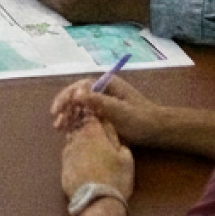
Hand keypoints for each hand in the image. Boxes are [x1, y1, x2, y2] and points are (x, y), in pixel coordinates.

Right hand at [51, 75, 165, 145]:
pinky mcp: (103, 116)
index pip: (79, 86)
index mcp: (106, 83)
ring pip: (79, 107)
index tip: (58, 110)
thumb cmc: (140, 118)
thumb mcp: (118, 109)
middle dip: (64, 108)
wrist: (158, 131)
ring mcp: (102, 103)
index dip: (66, 97)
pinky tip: (69, 132)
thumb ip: (97, 100)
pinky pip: (85, 117)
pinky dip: (76, 123)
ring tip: (60, 129)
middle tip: (56, 122)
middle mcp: (101, 91)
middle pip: (76, 96)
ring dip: (68, 116)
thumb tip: (75, 93)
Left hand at [60, 115, 134, 200]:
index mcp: (93, 134)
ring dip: (77, 138)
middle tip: (90, 126)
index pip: (90, 116)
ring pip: (71, 139)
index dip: (93, 113)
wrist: (96, 201)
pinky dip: (73, 153)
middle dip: (83, 124)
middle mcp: (76, 140)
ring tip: (86, 143)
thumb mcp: (125, 158)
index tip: (96, 112)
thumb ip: (117, 141)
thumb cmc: (116, 178)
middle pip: (78, 126)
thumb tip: (110, 131)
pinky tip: (80, 159)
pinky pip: (68, 154)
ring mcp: (67, 153)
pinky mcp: (63, 166)